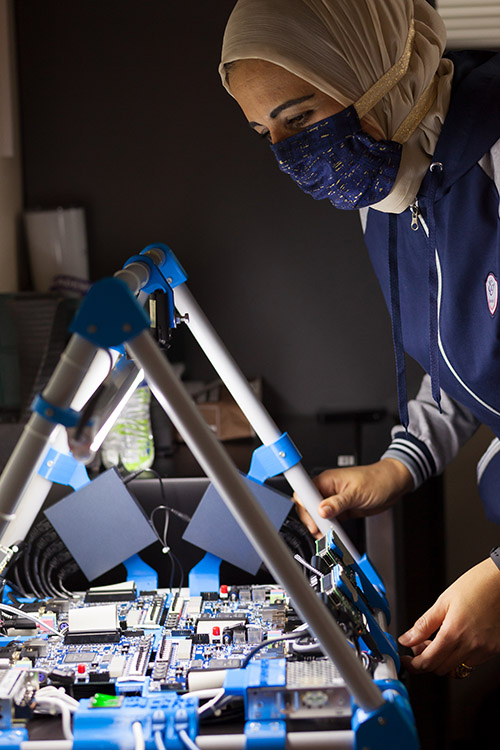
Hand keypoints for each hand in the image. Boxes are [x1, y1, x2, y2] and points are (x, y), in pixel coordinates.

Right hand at [293, 458, 412, 536]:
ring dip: (320, 526)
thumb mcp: (356, 493)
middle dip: (311, 520)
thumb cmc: (377, 480)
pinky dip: (329, 528)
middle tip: (318, 530)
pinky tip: (332, 534)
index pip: (304, 492)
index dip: (305, 507)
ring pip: (318, 515)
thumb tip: (321, 511)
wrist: (393, 484)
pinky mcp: (341, 509)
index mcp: (327, 480)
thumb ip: (338, 503)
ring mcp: (334, 500)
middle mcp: (327, 490)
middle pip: (308, 506)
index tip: (312, 520)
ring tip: (325, 535)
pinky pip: (329, 520)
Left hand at [398, 558, 499, 675]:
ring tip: (440, 639)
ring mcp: (485, 650)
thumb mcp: (443, 602)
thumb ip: (423, 625)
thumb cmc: (476, 585)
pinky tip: (458, 639)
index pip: (428, 663)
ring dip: (444, 660)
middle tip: (421, 644)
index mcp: (454, 633)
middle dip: (426, 660)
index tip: (407, 660)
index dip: (413, 665)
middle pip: (441, 670)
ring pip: (456, 669)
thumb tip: (406, 639)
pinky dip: (460, 657)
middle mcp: (471, 646)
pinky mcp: (495, 649)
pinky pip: (472, 662)